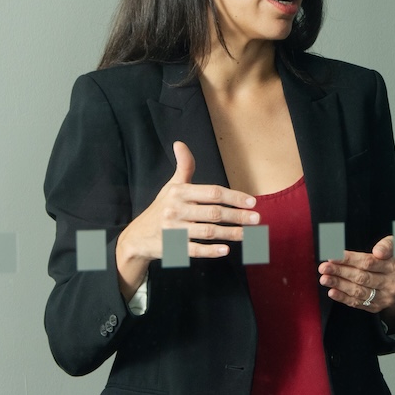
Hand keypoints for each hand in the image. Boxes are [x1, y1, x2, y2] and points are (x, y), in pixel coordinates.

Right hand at [115, 142, 258, 295]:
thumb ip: (183, 167)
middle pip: (213, 213)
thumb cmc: (161, 208)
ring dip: (230, 233)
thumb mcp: (171, 187)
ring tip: (248, 234)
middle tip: (257, 219)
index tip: (252, 201)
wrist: (137, 236)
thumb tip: (180, 143)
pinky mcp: (173, 248)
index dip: (233, 197)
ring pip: (207, 232)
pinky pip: (195, 250)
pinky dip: (211, 251)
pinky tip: (226, 250)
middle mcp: (176, 210)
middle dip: (237, 216)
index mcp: (179, 193)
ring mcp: (174, 230)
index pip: (212, 193)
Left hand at [318, 235, 394, 315]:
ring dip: (339, 285)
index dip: (349, 259)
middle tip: (324, 268)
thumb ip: (387, 245)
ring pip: (359, 292)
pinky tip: (332, 292)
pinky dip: (343, 298)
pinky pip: (358, 303)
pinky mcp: (377, 307)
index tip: (333, 256)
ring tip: (324, 279)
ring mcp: (385, 298)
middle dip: (340, 272)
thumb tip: (378, 251)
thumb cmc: (394, 260)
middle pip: (362, 278)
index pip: (369, 262)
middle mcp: (391, 284)